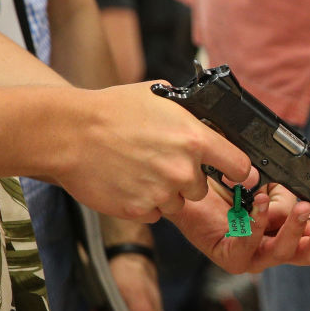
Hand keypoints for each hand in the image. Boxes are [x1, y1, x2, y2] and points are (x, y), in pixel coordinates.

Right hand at [53, 83, 251, 222]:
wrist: (69, 133)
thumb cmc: (111, 110)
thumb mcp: (160, 98)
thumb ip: (190, 116)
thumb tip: (209, 124)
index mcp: (195, 139)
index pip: (240, 166)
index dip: (237, 169)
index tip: (234, 172)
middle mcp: (183, 170)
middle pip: (203, 187)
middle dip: (187, 177)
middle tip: (160, 160)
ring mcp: (161, 193)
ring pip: (177, 202)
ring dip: (164, 191)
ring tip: (139, 168)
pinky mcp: (139, 210)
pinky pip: (153, 213)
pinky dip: (143, 202)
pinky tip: (126, 181)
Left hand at [169, 173, 309, 273]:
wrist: (188, 183)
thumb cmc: (227, 182)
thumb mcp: (267, 183)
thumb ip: (287, 194)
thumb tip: (300, 202)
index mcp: (287, 232)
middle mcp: (272, 248)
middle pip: (307, 254)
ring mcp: (251, 256)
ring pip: (280, 251)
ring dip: (293, 228)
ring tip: (300, 208)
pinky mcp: (228, 256)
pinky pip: (247, 245)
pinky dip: (256, 224)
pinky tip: (260, 206)